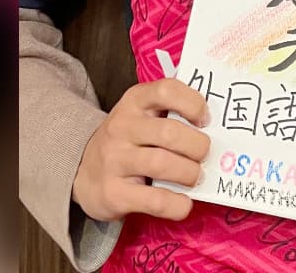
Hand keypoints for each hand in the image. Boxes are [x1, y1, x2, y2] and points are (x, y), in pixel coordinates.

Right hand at [72, 78, 210, 222]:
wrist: (81, 168)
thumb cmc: (128, 138)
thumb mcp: (142, 114)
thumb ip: (171, 111)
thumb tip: (214, 124)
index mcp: (135, 101)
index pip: (167, 90)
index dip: (193, 103)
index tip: (205, 119)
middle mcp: (122, 127)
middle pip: (170, 133)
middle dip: (198, 146)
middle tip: (205, 154)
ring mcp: (115, 160)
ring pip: (164, 164)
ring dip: (190, 173)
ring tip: (195, 176)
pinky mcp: (114, 193)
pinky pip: (155, 200)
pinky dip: (177, 204)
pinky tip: (184, 203)